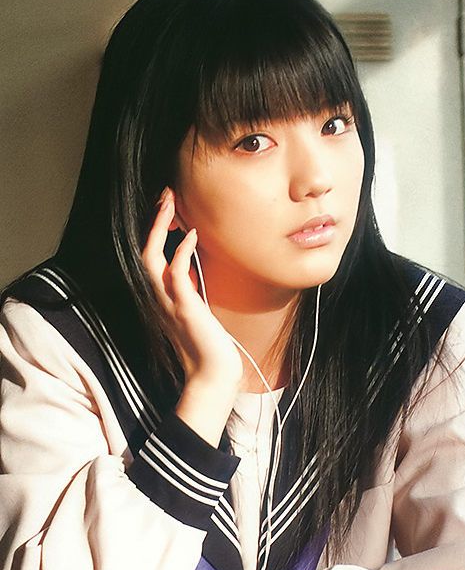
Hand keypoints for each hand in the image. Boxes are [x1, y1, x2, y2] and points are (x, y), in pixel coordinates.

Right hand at [143, 188, 242, 390]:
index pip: (152, 257)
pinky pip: (176, 276)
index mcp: (163, 298)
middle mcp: (161, 299)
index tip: (168, 207)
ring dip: (160, 230)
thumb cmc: (209, 345)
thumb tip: (193, 265)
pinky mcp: (186, 310)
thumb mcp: (198, 309)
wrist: (213, 374)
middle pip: (145, 253)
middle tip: (166, 195)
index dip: (156, 231)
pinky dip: (181, 253)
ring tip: (171, 205)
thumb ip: (191, 288)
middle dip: (154, 222)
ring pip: (152, 260)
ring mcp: (171, 304)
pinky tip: (191, 235)